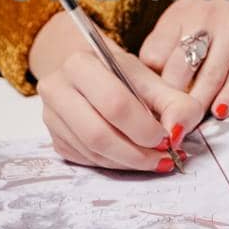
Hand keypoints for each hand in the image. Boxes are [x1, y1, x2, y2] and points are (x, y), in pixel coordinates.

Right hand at [29, 14, 203, 171]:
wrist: (93, 76)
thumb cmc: (123, 77)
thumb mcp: (153, 81)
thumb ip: (176, 104)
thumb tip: (177, 133)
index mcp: (81, 64)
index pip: (114, 103)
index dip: (144, 128)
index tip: (167, 137)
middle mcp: (57, 89)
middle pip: (98, 134)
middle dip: (137, 153)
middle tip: (163, 157)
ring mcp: (51, 116)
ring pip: (92, 152)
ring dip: (128, 162)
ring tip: (154, 159)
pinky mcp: (55, 139)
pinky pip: (87, 160)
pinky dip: (115, 164)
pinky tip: (133, 157)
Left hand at [139, 0, 228, 121]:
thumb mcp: (185, 8)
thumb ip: (167, 40)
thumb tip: (148, 79)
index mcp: (178, 15)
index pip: (152, 55)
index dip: (145, 84)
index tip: (143, 105)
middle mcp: (202, 21)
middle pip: (178, 71)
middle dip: (168, 103)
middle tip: (161, 126)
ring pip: (209, 78)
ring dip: (196, 108)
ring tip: (186, 128)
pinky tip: (220, 112)